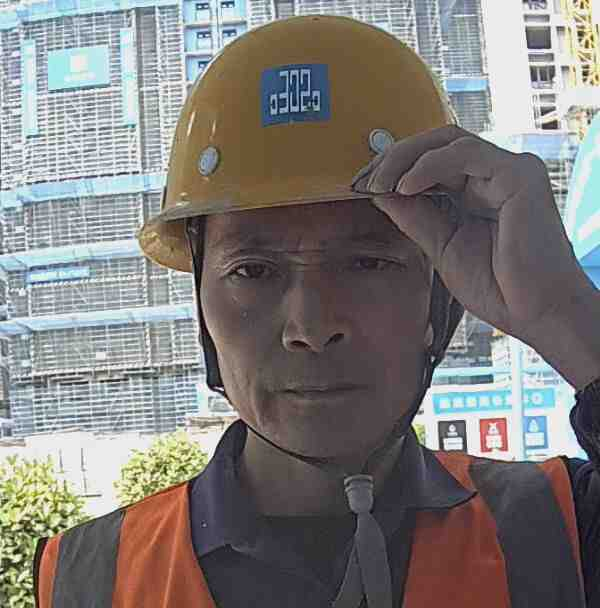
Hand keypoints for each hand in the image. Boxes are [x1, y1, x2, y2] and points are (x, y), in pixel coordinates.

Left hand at [351, 125, 594, 343]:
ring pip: (447, 140)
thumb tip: (380, 193)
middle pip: (434, 144)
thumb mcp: (440, 246)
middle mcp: (491, 175)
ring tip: (378, 184)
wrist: (534, 313)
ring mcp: (507, 171)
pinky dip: (429, 165)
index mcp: (474, 191)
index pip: (428, 164)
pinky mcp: (519, 174)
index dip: (392, 169)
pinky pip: (465, 153)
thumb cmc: (497, 286)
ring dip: (404, 158)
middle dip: (392, 158)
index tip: (361, 185)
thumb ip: (414, 217)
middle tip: (363, 179)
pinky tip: (404, 186)